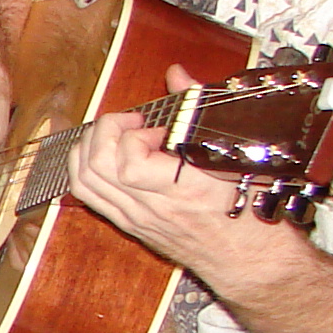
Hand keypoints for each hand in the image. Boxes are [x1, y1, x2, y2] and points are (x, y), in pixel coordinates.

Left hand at [66, 65, 308, 292]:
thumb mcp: (232, 154)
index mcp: (180, 189)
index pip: (129, 164)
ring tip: (113, 134)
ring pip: (84, 182)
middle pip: (96, 168)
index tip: (157, 129)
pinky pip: (89, 197)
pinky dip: (85, 168)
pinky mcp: (128, 225)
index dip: (134, 137)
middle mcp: (150, 207)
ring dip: (89, 147)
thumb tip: (176, 74)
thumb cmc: (247, 208)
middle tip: (130, 122)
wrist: (246, 258)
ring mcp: (134, 218)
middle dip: (104, 132)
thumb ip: (197, 109)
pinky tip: (102, 154)